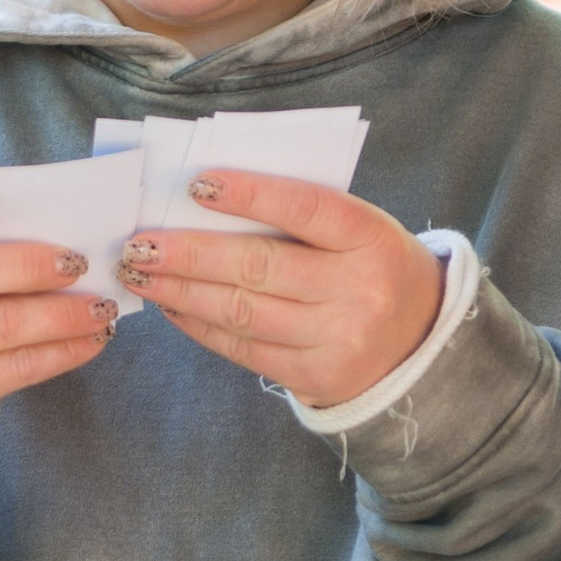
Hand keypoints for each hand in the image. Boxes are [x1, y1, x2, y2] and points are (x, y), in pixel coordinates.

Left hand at [120, 172, 442, 405]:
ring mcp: (336, 340)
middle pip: (258, 267)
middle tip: (138, 243)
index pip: (304, 208)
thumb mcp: (361, 230)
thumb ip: (302, 214)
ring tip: (139, 273)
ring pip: (241, 311)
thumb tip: (207, 201)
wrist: (422, 345)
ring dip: (180, 291)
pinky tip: (172, 306)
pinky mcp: (314, 377)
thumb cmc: (374, 268)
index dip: (249, 195)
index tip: (196, 184)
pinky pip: (243, 348)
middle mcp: (358, 292)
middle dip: (188, 254)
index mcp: (372, 238)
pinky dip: (200, 325)